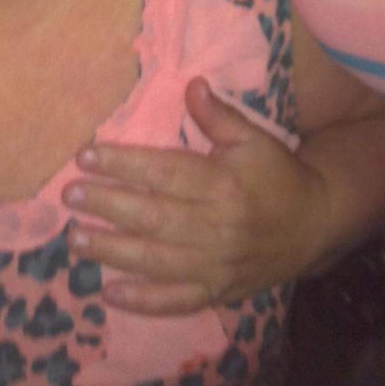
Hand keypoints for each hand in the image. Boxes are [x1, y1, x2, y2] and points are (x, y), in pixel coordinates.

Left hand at [64, 77, 325, 314]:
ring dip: (112, 250)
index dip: (124, 164)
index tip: (86, 156)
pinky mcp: (217, 291)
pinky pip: (177, 300)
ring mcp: (216, 265)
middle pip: (154, 217)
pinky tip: (109, 293)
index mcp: (224, 184)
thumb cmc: (277, 175)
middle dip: (108, 205)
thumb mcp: (254, 138)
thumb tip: (190, 84)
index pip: (165, 173)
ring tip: (75, 238)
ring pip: (157, 260)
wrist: (315, 225)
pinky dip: (143, 301)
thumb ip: (219, 116)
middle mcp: (218, 227)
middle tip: (69, 196)